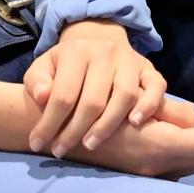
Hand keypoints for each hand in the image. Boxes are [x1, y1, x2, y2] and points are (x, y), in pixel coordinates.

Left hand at [24, 20, 166, 157]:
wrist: (98, 42)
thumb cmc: (68, 64)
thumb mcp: (45, 65)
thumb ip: (37, 80)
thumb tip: (42, 97)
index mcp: (75, 51)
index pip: (63, 93)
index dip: (50, 122)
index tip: (38, 144)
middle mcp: (105, 52)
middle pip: (93, 100)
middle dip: (75, 130)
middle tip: (62, 150)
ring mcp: (129, 60)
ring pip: (125, 96)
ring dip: (107, 125)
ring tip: (90, 144)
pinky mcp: (149, 69)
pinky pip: (156, 86)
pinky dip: (148, 105)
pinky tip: (135, 123)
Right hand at [67, 93, 193, 178]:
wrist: (52, 130)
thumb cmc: (86, 107)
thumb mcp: (125, 99)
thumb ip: (165, 110)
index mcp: (158, 146)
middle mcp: (158, 164)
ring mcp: (150, 169)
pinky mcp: (141, 167)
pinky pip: (179, 159)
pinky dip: (187, 139)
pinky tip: (175, 121)